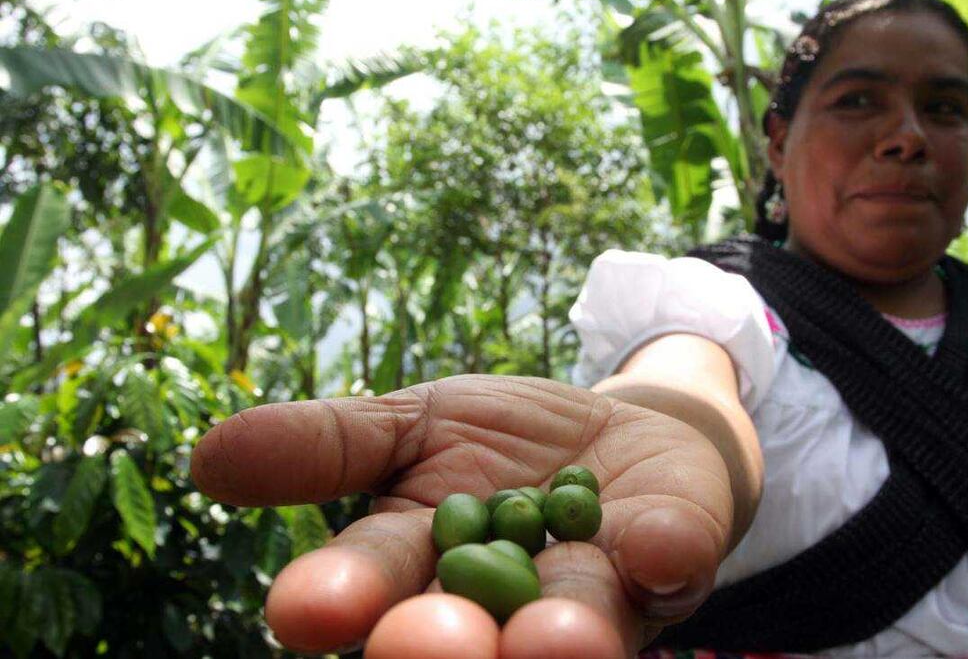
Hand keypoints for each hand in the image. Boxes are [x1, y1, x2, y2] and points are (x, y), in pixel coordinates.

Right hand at [191, 374, 734, 657]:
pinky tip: (656, 550)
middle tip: (429, 641)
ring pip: (571, 628)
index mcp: (424, 570)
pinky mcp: (666, 568)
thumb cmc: (501, 439)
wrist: (619, 430)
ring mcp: (588, 596)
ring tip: (550, 636)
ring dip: (560, 637)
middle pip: (468, 636)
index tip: (304, 608)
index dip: (340, 597)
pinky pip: (668, 569)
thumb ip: (325, 445)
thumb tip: (208, 459)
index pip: (374, 591)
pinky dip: (663, 558)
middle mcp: (502, 606)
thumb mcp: (408, 422)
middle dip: (443, 646)